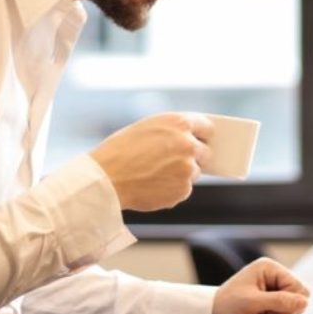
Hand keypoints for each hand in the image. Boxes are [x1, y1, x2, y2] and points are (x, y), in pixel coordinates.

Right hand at [90, 113, 212, 210]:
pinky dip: (172, 189)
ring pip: (193, 172)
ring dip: (181, 174)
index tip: (202, 139)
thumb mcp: (147, 128)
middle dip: (194, 156)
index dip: (202, 134)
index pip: (206, 126)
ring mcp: (188, 169)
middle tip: (175, 161)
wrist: (107, 178)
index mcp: (179, 123)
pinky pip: (183, 189)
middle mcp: (188, 144)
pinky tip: (152, 185)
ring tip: (154, 174)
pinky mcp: (183, 190)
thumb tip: (191, 140)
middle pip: (205, 152)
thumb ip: (171, 132)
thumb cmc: (120, 151)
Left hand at [211, 258, 309, 313]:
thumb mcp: (253, 303)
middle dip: (286, 308)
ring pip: (294, 304)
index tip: (271, 308)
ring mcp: (273, 287)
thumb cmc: (229, 305)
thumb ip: (279, 301)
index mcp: (269, 267)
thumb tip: (304, 302)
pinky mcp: (272, 298)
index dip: (289, 301)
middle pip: (299, 295)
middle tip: (267, 313)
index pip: (297, 286)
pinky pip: (287, 310)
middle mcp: (273, 274)